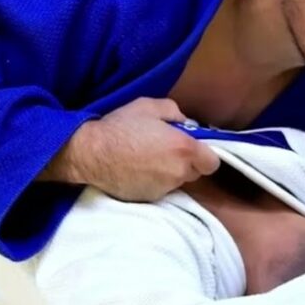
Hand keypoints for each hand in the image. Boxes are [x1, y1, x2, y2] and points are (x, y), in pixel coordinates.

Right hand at [44, 97, 220, 200]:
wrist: (91, 153)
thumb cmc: (120, 126)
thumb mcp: (148, 106)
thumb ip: (174, 111)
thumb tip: (184, 122)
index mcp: (183, 148)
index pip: (212, 162)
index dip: (204, 154)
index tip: (191, 147)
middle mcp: (178, 172)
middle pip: (195, 172)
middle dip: (185, 162)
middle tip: (165, 149)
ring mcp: (164, 188)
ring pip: (177, 182)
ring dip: (169, 172)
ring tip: (147, 159)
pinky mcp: (149, 198)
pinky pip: (160, 189)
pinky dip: (154, 181)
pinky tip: (137, 170)